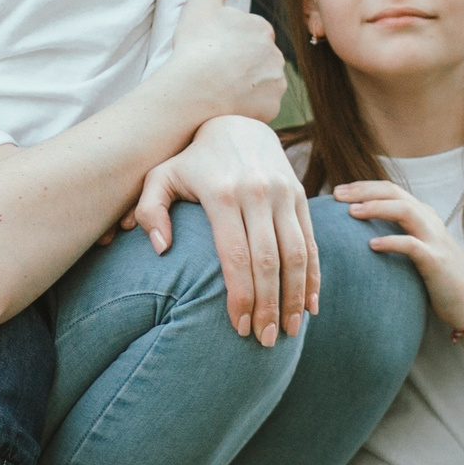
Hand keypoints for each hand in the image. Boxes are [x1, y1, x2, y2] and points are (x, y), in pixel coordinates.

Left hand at [127, 116, 317, 344]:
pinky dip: (314, 276)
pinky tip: (311, 306)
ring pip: (297, 254)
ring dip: (295, 297)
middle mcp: (257, 193)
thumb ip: (149, 210)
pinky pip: (312, 242)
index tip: (238, 327)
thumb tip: (161, 250)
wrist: (235, 123)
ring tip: (288, 332)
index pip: (236, 256)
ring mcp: (283, 193)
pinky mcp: (300, 195)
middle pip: (269, 261)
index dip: (240, 296)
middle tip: (263, 341)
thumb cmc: (190, 160)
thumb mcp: (160, 176)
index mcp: (222, 193)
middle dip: (268, 306)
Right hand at [165, 0, 285, 126]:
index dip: (229, 44)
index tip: (211, 50)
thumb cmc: (196, 44)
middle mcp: (276, 55)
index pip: (250, 35)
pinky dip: (247, 106)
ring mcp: (275, 83)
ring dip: (246, 86)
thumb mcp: (204, 0)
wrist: (193, 90)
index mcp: (262, 28)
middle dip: (241, 65)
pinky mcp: (271, 109)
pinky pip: (260, 106)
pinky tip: (227, 105)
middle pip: (258, 60)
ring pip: (261, 83)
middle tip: (214, 71)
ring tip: (219, 90)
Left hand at [334, 181, 463, 329]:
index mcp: (424, 216)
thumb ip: (399, 237)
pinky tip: (372, 244)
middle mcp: (430, 222)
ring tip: (351, 212)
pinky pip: (412, 246)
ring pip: (405, 211)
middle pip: (395, 193)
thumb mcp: (419, 251)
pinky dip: (392, 241)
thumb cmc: (440, 279)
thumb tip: (362, 236)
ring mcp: (435, 240)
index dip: (364, 187)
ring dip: (376, 208)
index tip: (337, 190)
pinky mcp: (437, 261)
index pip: (391, 190)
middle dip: (364, 190)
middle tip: (336, 195)